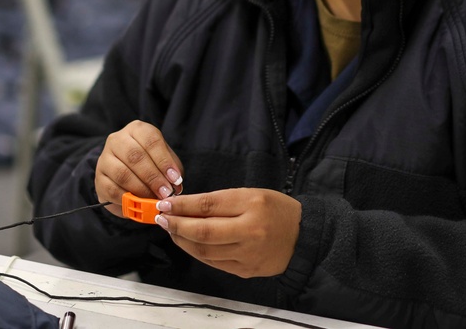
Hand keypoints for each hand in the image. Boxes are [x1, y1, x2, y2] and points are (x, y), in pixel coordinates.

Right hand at [95, 120, 184, 218]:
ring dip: (141, 189)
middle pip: (135, 156)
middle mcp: (118, 140)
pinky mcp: (99, 178)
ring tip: (154, 200)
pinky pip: (113, 190)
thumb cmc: (150, 165)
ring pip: (123, 173)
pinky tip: (139, 204)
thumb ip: (171, 170)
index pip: (151, 140)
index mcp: (137, 130)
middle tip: (165, 192)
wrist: (125, 178)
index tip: (175, 178)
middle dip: (153, 177)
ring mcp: (105, 158)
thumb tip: (175, 184)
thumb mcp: (163, 162)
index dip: (164, 161)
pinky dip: (128, 199)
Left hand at [156, 188, 301, 277]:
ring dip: (182, 240)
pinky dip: (197, 253)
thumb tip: (186, 207)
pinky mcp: (245, 271)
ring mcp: (247, 254)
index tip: (166, 204)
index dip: (183, 206)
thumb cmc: (276, 210)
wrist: (303, 237)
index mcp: (252, 205)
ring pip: (204, 250)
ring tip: (172, 230)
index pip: (209, 205)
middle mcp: (250, 231)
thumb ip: (221, 201)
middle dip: (176, 225)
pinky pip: (213, 262)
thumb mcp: (252, 194)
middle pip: (203, 231)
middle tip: (162, 218)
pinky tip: (189, 243)